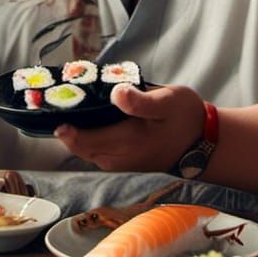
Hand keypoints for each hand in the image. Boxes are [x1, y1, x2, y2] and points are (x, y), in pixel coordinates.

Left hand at [54, 82, 204, 172]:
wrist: (205, 143)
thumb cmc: (186, 118)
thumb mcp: (168, 101)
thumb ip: (141, 101)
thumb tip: (117, 94)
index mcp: (128, 142)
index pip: (86, 139)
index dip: (66, 129)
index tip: (51, 114)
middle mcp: (121, 157)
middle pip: (82, 148)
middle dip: (66, 131)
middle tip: (52, 107)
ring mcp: (123, 162)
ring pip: (88, 152)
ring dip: (75, 136)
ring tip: (66, 114)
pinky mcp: (127, 161)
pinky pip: (98, 153)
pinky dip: (87, 140)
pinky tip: (86, 124)